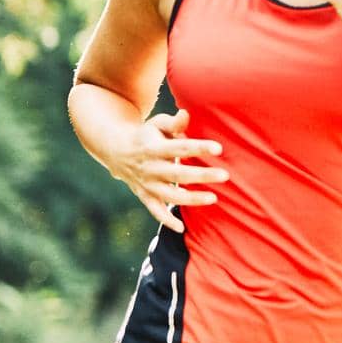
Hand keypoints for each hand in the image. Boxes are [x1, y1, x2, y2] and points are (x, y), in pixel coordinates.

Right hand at [104, 108, 226, 233]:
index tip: (219, 149)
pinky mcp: (144, 195)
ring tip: (213, 198)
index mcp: (154, 147)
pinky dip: (165, 220)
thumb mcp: (156, 124)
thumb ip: (173, 123)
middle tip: (225, 176)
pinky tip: (182, 228)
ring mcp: (146, 184)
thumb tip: (185, 114)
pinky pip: (154, 210)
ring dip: (190, 199)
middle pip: (177, 174)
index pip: (179, 147)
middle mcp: (150, 168)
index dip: (198, 148)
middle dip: (201, 176)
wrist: (116, 151)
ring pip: (168, 195)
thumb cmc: (147, 135)